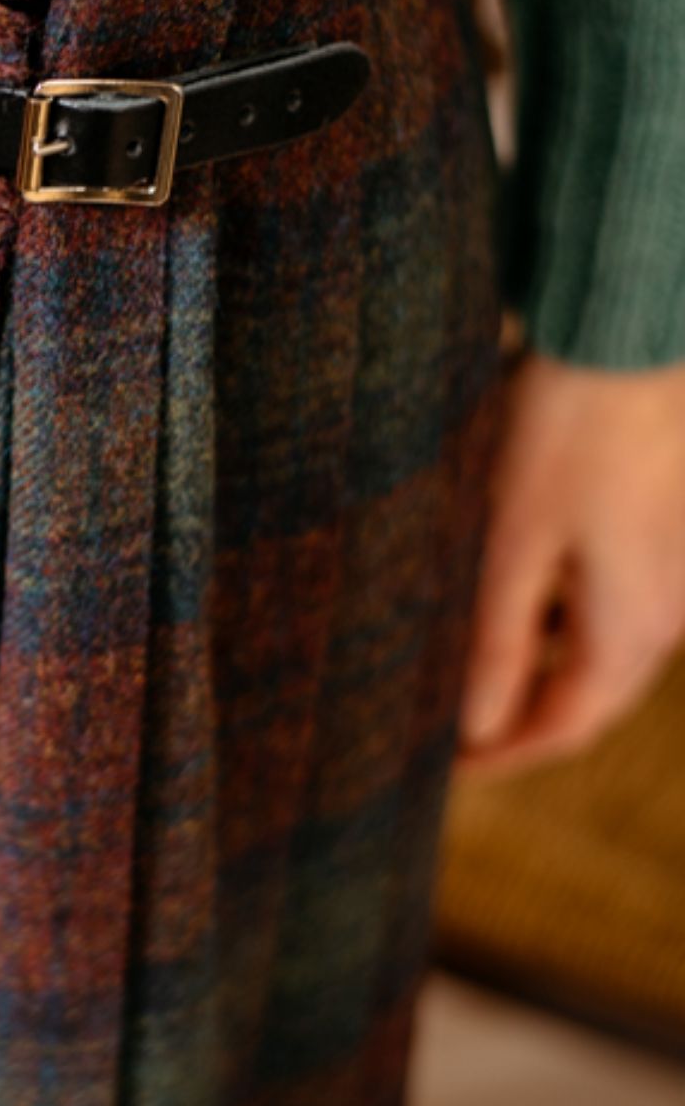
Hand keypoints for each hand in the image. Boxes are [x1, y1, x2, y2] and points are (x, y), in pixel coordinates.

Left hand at [457, 343, 684, 777]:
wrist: (628, 335)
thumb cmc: (568, 430)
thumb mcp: (513, 541)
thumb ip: (495, 641)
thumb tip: (478, 728)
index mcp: (632, 629)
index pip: (563, 726)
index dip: (501, 757)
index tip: (443, 770)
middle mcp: (669, 612)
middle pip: (586, 694)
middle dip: (518, 716)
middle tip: (444, 726)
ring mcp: (673, 571)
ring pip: (596, 643)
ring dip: (534, 660)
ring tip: (459, 658)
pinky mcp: (663, 530)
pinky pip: (607, 597)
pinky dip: (554, 610)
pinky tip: (505, 589)